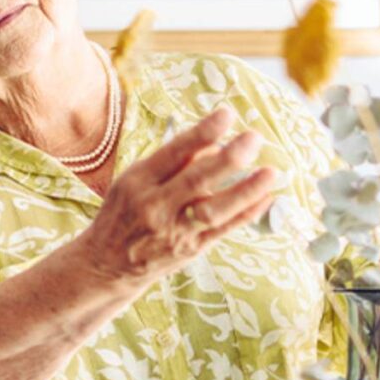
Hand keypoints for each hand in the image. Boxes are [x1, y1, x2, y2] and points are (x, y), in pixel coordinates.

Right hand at [76, 106, 280, 285]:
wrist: (107, 265)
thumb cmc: (124, 213)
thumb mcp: (134, 180)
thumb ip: (172, 162)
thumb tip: (215, 143)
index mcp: (138, 181)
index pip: (174, 152)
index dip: (202, 132)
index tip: (227, 114)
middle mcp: (155, 207)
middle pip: (197, 180)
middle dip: (230, 158)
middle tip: (254, 138)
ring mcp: (174, 232)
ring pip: (215, 210)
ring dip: (246, 190)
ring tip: (272, 172)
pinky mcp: (190, 250)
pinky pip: (224, 230)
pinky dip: (247, 212)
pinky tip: (267, 196)